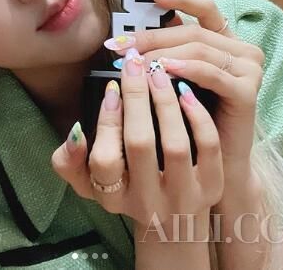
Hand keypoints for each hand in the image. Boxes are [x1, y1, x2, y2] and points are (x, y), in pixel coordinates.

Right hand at [51, 46, 223, 229]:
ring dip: (165, 102)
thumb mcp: (90, 182)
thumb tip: (76, 130)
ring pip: (175, 145)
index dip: (106, 121)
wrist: (173, 217)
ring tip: (158, 72)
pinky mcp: (212, 187)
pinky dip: (197, 117)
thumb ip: (70, 161)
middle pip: (140, 144)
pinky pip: (209, 148)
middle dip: (136, 97)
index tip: (110, 88)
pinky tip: (186, 92)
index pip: (104, 161)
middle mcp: (148, 203)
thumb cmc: (127, 187)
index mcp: (114, 198)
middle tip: (134, 64)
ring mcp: (183, 197)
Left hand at [104, 0, 265, 177]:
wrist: (213, 164)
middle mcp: (241, 50)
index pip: (206, 9)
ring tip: (133, 61)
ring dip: (161, 53)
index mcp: (226, 42)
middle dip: (151, 36)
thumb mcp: (176, 79)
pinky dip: (185, 68)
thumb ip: (167, 51)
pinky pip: (211, 72)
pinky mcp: (248, 90)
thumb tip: (135, 30)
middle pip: (192, 31)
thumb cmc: (191, 119)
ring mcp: (248, 68)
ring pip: (198, 48)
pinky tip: (163, 71)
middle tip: (119, 45)